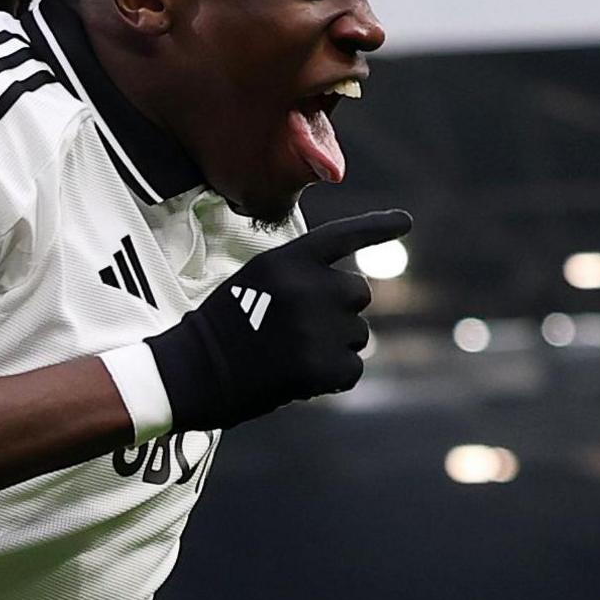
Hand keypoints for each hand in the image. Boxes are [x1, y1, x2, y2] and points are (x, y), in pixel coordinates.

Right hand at [145, 209, 411, 429]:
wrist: (193, 372)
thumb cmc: (222, 329)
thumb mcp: (255, 281)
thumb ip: (299, 278)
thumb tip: (343, 296)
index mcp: (287, 261)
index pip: (342, 236)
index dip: (377, 227)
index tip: (407, 221)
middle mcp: (309, 287)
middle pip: (358, 293)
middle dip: (341, 311)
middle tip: (303, 331)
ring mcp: (317, 326)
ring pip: (358, 335)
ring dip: (335, 347)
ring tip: (291, 356)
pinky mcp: (320, 365)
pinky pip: (351, 370)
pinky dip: (333, 379)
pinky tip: (298, 379)